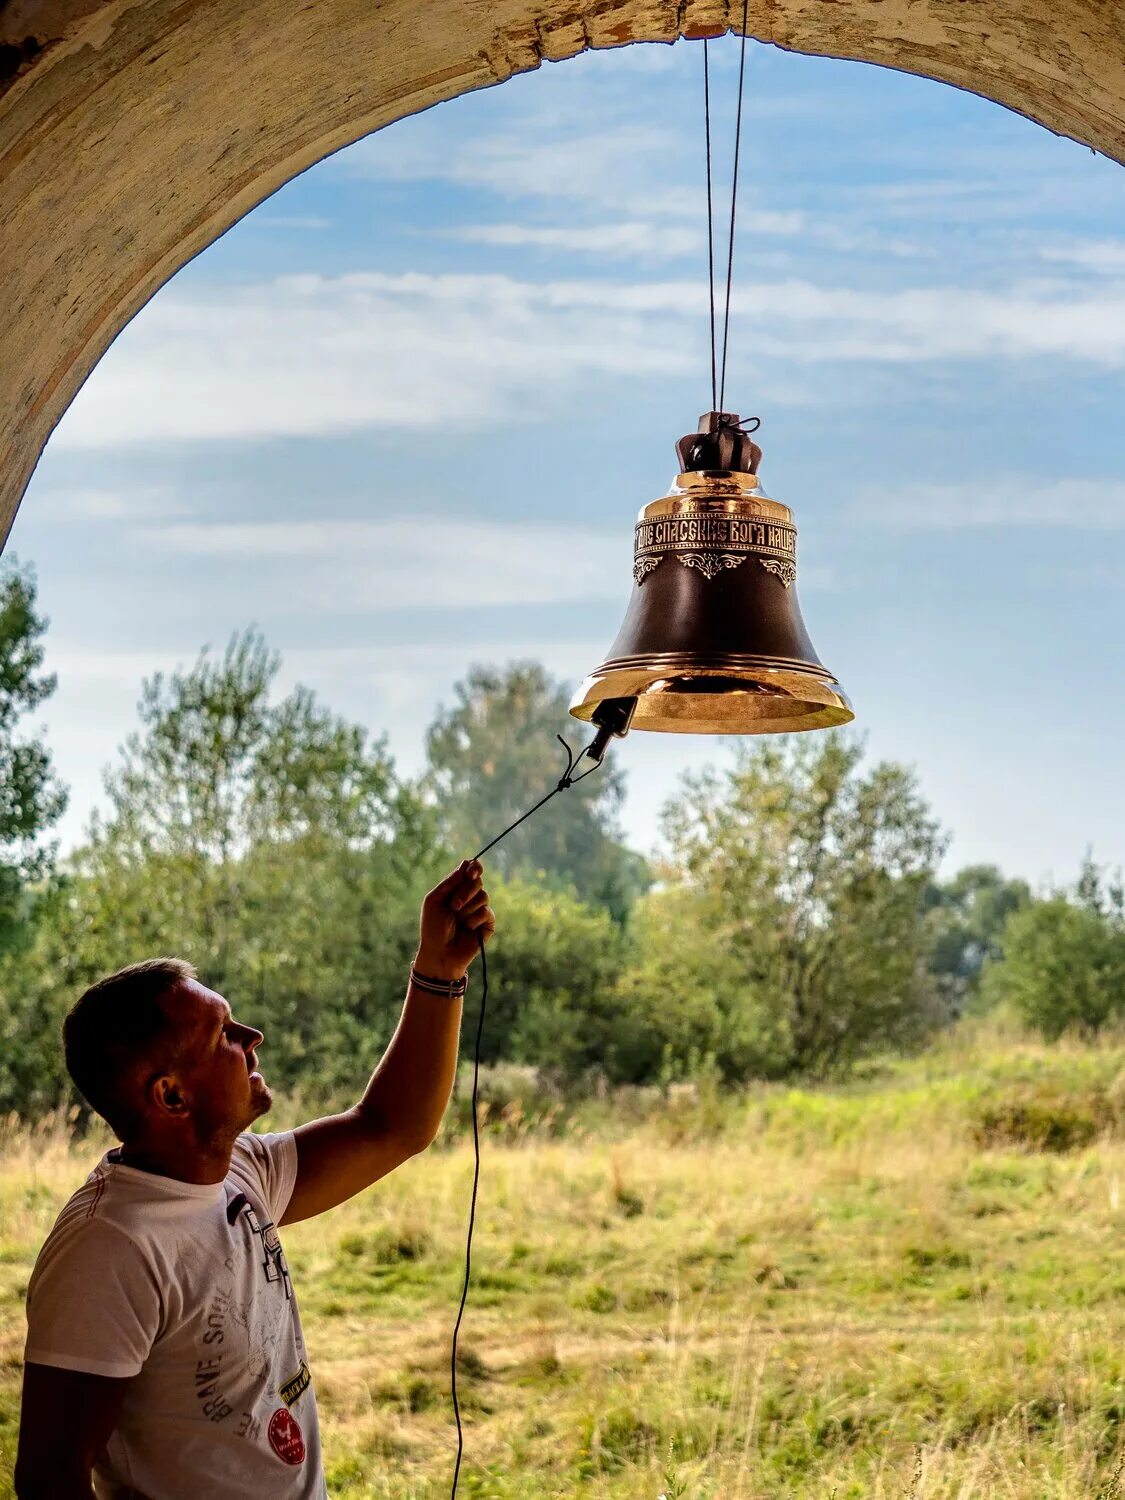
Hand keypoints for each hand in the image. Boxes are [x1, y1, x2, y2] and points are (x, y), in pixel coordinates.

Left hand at [414, 860, 495, 982]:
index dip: (474, 868)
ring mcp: (479, 909)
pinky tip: (467, 929)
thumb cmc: (433, 928)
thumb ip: (450, 882)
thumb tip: (467, 863)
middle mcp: (469, 897)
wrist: (440, 953)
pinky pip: (487, 912)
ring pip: (483, 896)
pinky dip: (474, 920)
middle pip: (477, 881)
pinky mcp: (488, 923)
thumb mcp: (434, 901)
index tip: (471, 872)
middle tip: (453, 906)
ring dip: (467, 909)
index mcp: (456, 889)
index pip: (471, 870)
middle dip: (465, 892)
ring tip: (458, 921)